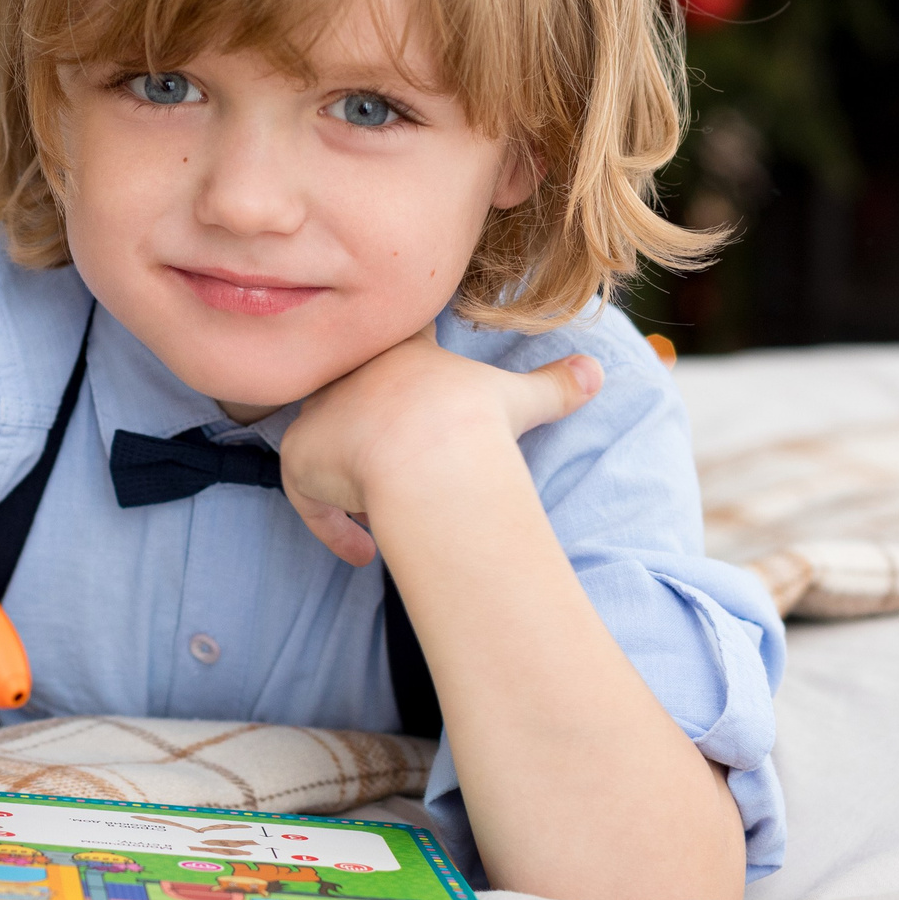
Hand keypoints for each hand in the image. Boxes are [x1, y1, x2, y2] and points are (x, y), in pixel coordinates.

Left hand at [278, 328, 601, 565]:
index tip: (415, 383)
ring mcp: (321, 415)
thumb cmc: (472, 421)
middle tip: (394, 467)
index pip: (394, 347)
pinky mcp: (301, 457)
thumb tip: (597, 372)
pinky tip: (363, 552)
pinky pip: (308, 495)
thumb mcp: (520, 398)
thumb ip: (554, 386)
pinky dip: (332, 527)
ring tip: (378, 516)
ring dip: (346, 480)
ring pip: (324, 444)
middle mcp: (352, 375)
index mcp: (401, 352)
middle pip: (348, 395)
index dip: (402, 366)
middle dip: (367, 428)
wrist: (425, 453)